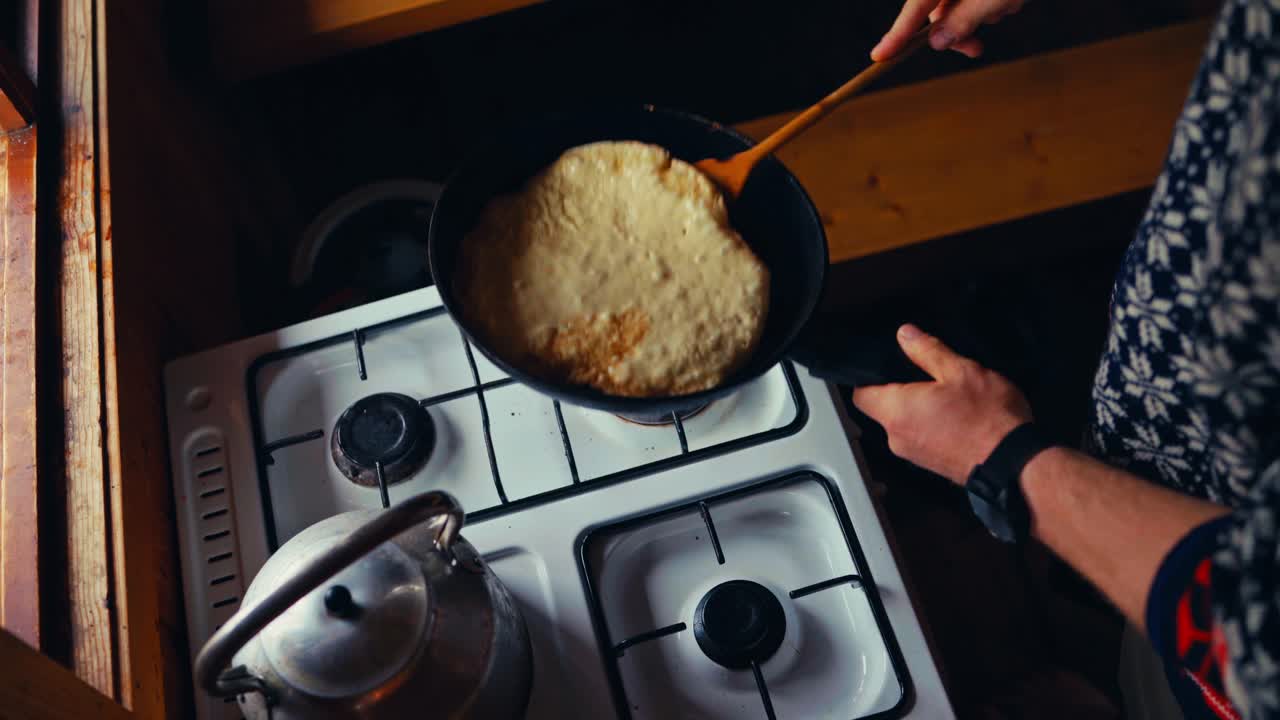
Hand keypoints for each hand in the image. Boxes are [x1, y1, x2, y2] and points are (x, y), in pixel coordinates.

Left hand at [851, 324, 1031, 483]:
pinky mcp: (931, 464)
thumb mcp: (960, 371)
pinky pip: (920, 437)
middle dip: (898, 391)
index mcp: (896, 411)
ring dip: (918, 408)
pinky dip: (930, 425)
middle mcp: (896, 436)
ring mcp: (913, 454)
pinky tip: (955, 415)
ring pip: (902, 423)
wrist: (1014, 464)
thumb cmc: (988, 417)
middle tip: (924, 375)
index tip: (888, 365)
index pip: (860, 394)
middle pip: (881, 408)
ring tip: (945, 394)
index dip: (869, 377)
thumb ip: (928, 351)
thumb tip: (905, 335)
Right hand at [872, 0, 1026, 60]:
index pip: (915, 7)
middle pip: (936, 7)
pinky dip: (994, 2)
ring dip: (984, 14)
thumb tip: (937, 42)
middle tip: (976, 50)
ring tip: (1012, 2)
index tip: (879, 56)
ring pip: (960, 3)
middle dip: (957, 29)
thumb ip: (964, 20)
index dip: (897, 34)